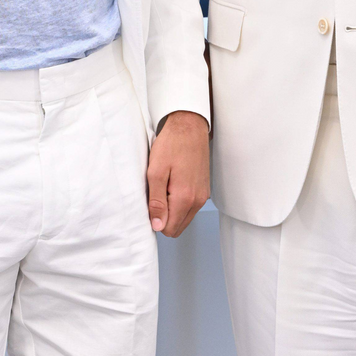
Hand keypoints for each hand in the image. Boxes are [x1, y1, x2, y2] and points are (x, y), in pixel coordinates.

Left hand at [146, 110, 209, 237]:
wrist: (189, 126)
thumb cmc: (171, 145)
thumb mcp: (156, 171)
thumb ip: (157, 201)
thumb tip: (158, 226)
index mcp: (185, 198)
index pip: (169, 229)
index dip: (156, 219)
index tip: (151, 201)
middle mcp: (198, 201)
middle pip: (178, 226)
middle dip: (165, 216)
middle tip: (156, 193)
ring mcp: (203, 195)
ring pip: (185, 217)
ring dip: (173, 208)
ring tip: (165, 186)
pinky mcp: (205, 189)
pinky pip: (191, 206)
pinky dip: (181, 201)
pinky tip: (174, 182)